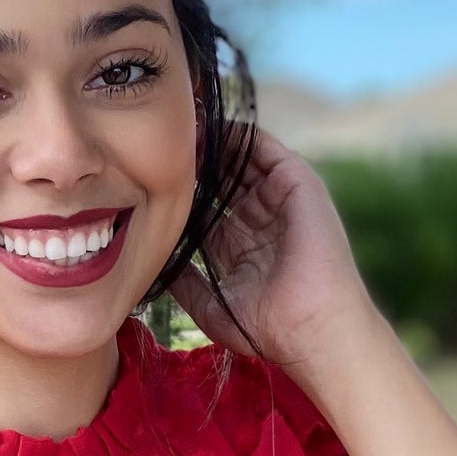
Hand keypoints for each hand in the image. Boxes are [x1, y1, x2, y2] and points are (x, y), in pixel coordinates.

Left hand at [170, 127, 378, 375]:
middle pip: (219, 179)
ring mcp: (278, 200)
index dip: (178, 193)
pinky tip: (208, 127)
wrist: (309, 326)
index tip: (146, 178)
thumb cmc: (265, 328)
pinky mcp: (297, 183)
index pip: (203, 208)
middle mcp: (257, 219)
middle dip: (192, 162)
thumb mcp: (210, 306)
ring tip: (178, 128)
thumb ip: (183, 282)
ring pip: (239, 159)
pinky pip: (264, 147)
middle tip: (158, 145)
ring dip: (211, 142)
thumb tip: (153, 264)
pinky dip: (237, 134)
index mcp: (238, 246)